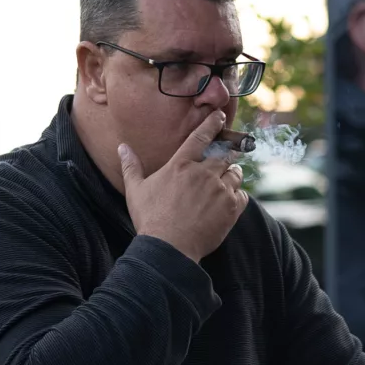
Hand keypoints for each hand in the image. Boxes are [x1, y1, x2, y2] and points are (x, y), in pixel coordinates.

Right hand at [118, 111, 248, 261]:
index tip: (221, 115)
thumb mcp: (135, 190)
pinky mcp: (230, 208)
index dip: (213, 123)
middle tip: (227, 156)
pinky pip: (242, 195)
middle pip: (224, 154)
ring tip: (226, 181)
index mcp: (181, 165)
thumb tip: (122, 147)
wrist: (169, 248)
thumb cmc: (150, 219)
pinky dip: (238, 196)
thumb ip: (131, 166)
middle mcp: (203, 173)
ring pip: (235, 173)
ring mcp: (219, 190)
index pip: (201, 136)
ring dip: (232, 174)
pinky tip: (229, 201)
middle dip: (227, 153)